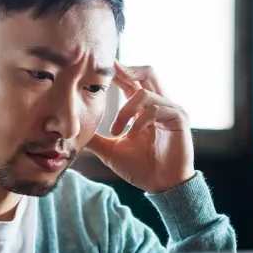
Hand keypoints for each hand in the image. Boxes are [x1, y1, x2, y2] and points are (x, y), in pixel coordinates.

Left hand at [86, 63, 194, 193]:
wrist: (160, 186)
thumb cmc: (141, 168)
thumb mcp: (110, 150)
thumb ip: (95, 138)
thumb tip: (73, 134)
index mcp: (143, 109)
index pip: (131, 82)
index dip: (118, 72)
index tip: (101, 65)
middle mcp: (159, 105)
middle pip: (147, 72)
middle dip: (127, 70)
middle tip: (110, 71)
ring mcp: (170, 110)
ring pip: (145, 93)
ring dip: (125, 111)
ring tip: (116, 131)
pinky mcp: (179, 119)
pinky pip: (155, 109)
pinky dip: (139, 121)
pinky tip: (130, 135)